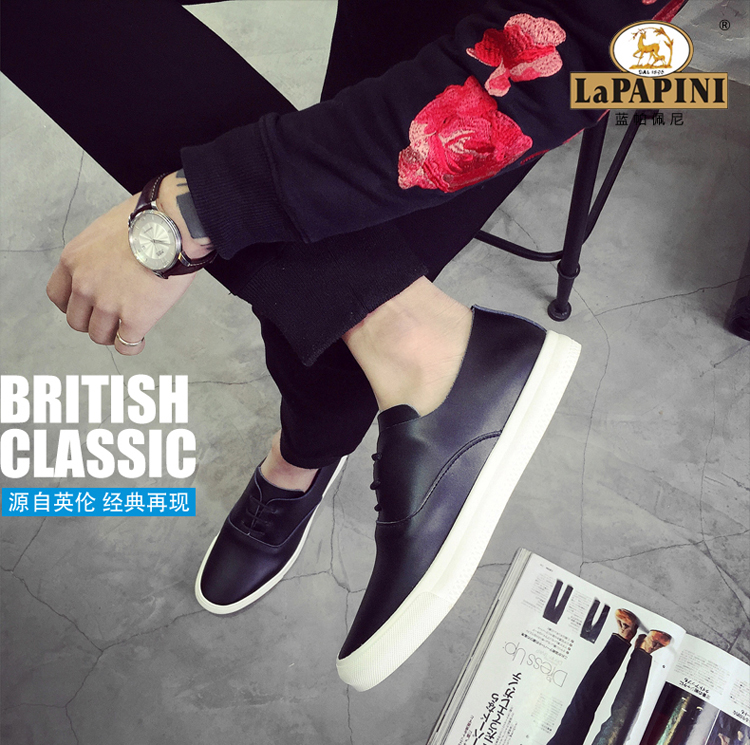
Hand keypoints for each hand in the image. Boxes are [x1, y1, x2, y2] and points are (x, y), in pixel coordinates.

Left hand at [47, 191, 196, 355]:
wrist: (172, 227)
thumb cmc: (147, 220)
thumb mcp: (105, 231)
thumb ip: (98, 255)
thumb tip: (111, 266)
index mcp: (74, 260)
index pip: (57, 295)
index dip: (73, 306)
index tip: (86, 307)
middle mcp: (85, 285)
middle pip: (76, 321)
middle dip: (93, 322)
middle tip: (111, 318)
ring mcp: (109, 304)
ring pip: (99, 335)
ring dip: (112, 334)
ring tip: (128, 328)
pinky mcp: (136, 317)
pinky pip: (126, 344)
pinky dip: (132, 346)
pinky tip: (140, 339)